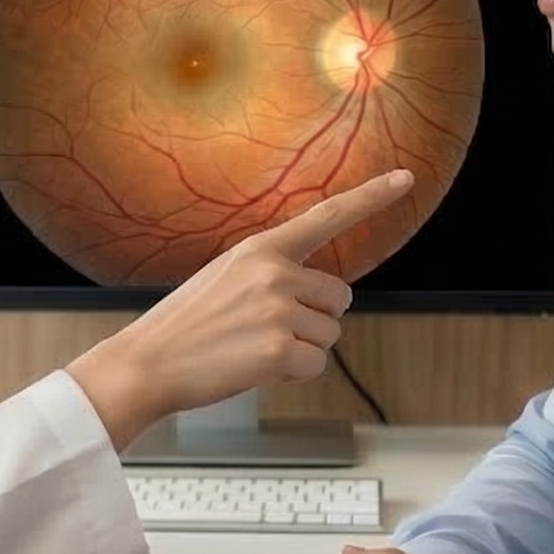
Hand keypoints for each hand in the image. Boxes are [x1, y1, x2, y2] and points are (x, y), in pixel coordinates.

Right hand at [69, 169, 410, 445]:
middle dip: (315, 319)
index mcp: (261, 248)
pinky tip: (256, 367)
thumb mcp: (226, 277)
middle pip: (339, 299)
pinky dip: (293, 374)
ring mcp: (276, 310)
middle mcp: (274, 272)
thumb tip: (319, 292)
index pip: (327, 216)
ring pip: (329, 336)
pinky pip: (315, 366)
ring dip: (301, 349)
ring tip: (252, 347)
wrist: (147, 363)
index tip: (406, 179)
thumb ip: (272, 272)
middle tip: (265, 328)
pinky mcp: (277, 350)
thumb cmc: (187, 325)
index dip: (371, 197)